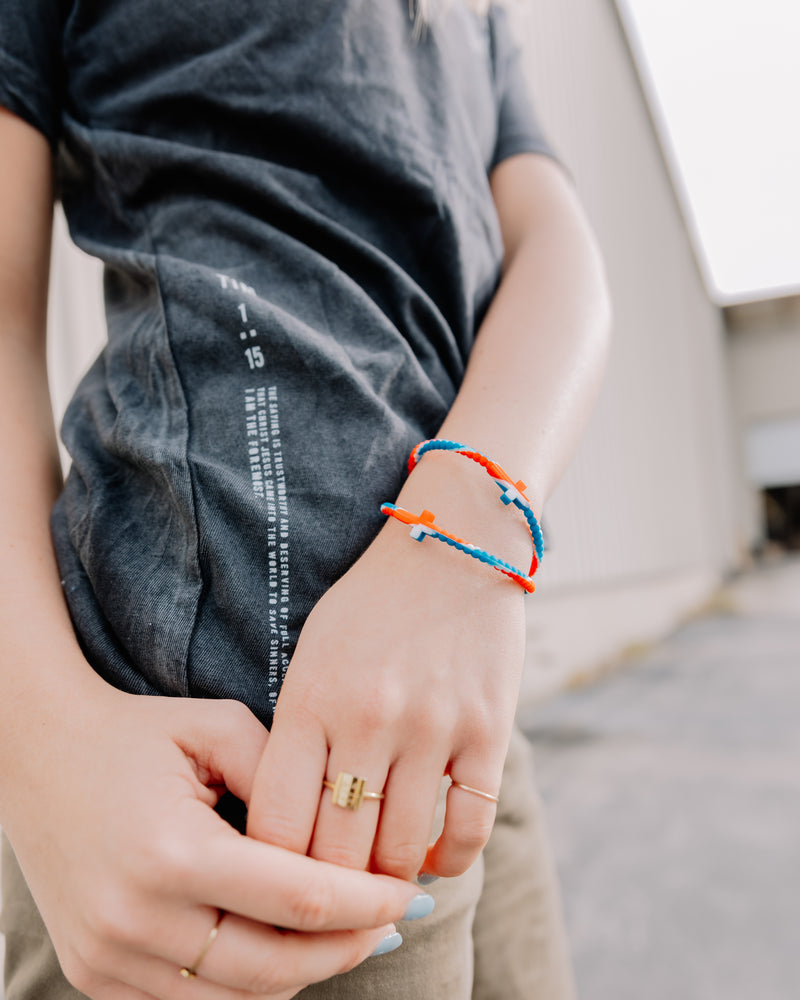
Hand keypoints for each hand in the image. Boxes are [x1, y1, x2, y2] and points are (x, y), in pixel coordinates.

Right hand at [3, 683, 423, 998]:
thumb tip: (347, 830)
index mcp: (173, 853)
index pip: (298, 902)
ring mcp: (108, 957)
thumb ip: (282, 775)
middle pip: (275, 966)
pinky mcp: (94, 973)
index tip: (408, 891)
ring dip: (301, 971)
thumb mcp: (217, 728)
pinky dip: (246, 983)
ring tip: (346, 936)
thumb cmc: (136, 732)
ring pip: (237, 998)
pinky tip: (280, 946)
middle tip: (391, 920)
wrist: (39, 754)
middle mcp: (136, 919)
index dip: (365, 903)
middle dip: (347, 948)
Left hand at [246, 475, 527, 882]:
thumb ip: (297, 736)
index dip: (270, 875)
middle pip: (336, 853)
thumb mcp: (311, 656)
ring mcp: (432, 726)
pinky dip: (448, 862)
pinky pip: (468, 830)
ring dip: (386, 883)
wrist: (454, 546)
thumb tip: (291, 829)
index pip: (276, 825)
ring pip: (400, 853)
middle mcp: (368, 718)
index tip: (276, 888)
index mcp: (310, 699)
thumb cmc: (369, 607)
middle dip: (326, 891)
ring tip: (377, 882)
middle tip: (327, 900)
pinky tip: (433, 858)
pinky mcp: (487, 730)